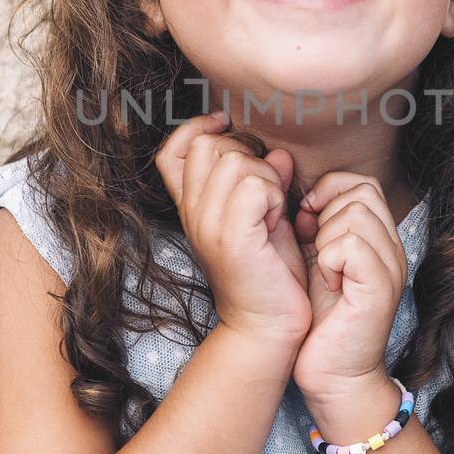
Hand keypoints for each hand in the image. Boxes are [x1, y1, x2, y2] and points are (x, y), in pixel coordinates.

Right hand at [155, 111, 310, 345]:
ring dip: (267, 178)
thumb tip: (279, 152)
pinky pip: (256, 185)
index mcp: (193, 207)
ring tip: (273, 212)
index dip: (198, 128)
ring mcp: (207, 224)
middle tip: (265, 193)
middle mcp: (192, 213)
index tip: (227, 128)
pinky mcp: (230, 236)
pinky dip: (275, 196)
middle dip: (247, 156)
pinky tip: (277, 221)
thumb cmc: (271, 272)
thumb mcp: (265, 216)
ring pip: (236, 161)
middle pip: (209, 146)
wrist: (269, 325)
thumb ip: (265, 179)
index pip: (174, 149)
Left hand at [289, 171, 405, 404]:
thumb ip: (316, 226)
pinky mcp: (380, 288)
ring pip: (355, 213)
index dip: (328, 191)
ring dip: (325, 239)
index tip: (306, 222)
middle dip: (325, 214)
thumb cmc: (320, 323)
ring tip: (324, 271)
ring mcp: (391, 268)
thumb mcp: (315, 262)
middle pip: (361, 191)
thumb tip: (299, 193)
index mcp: (378, 241)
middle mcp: (392, 250)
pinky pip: (351, 244)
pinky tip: (327, 284)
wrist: (333, 377)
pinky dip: (329, 259)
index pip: (362, 184)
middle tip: (315, 250)